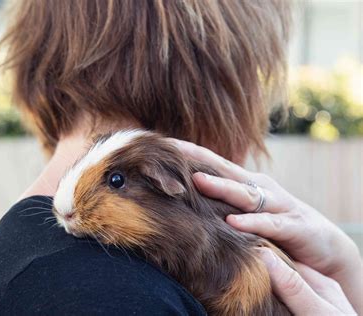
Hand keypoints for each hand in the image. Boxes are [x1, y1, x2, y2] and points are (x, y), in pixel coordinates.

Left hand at [174, 139, 362, 312]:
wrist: (324, 245)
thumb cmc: (276, 225)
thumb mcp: (247, 211)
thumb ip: (222, 203)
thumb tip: (186, 198)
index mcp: (246, 183)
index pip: (213, 164)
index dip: (189, 153)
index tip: (162, 144)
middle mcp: (260, 188)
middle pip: (226, 171)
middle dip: (199, 161)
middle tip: (172, 153)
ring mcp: (278, 205)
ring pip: (246, 194)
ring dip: (222, 187)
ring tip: (197, 181)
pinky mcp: (294, 226)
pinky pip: (270, 224)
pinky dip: (252, 223)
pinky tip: (233, 223)